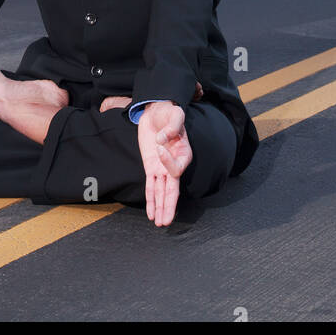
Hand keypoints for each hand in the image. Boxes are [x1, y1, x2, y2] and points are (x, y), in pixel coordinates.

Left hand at [136, 101, 191, 226]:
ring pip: (162, 192)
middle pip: (172, 189)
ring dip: (160, 208)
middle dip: (168, 206)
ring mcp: (162, 168)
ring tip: (160, 224)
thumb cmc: (169, 112)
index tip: (159, 144)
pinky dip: (151, 200)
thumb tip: (162, 140)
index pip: (177, 168)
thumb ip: (172, 125)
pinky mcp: (151, 167)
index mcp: (184, 153)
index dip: (167, 161)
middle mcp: (174, 164)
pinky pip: (151, 186)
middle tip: (166, 222)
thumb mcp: (175, 114)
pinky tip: (151, 213)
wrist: (156, 110)